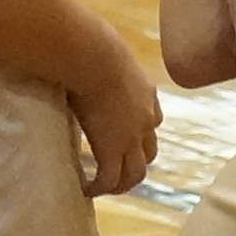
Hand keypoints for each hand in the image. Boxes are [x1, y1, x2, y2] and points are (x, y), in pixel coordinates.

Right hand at [73, 50, 164, 194]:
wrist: (94, 57)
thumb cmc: (94, 45)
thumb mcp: (106, 54)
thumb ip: (102, 63)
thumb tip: (81, 53)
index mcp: (146, 94)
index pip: (153, 121)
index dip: (141, 133)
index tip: (126, 139)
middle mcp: (146, 119)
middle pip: (149, 152)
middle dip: (136, 163)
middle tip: (118, 171)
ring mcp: (131, 138)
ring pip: (135, 173)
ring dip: (122, 182)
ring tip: (105, 188)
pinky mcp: (111, 151)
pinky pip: (109, 179)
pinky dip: (100, 188)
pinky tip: (86, 190)